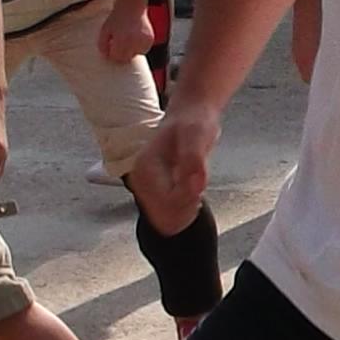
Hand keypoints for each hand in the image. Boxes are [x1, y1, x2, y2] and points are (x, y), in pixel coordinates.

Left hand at [97, 0, 151, 63]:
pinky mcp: (150, 40)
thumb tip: (106, 56)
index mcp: (121, 40)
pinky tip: (134, 38)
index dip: (112, 54)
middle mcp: (134, 42)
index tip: (110, 48)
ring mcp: (143, 41)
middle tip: (118, 44)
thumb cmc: (118, 16)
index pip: (116, 58)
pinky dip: (138, 47)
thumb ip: (103, 45)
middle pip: (126, 59)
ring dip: (130, 51)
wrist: (132, 5)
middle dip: (120, 54)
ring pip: (135, 55)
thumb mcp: (105, 29)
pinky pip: (143, 50)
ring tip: (126, 40)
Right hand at [132, 95, 219, 232]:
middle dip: (186, 207)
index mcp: (145, 168)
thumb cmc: (193, 124)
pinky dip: (184, 212)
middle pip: (164, 218)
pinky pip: (168, 218)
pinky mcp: (154, 196)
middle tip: (196, 184)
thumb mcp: (198, 135)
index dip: (188, 198)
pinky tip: (191, 193)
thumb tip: (196, 185)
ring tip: (193, 186)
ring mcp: (146, 191)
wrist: (190, 117)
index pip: (167, 203)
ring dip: (186, 211)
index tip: (198, 182)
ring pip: (166, 222)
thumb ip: (194, 160)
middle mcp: (140, 182)